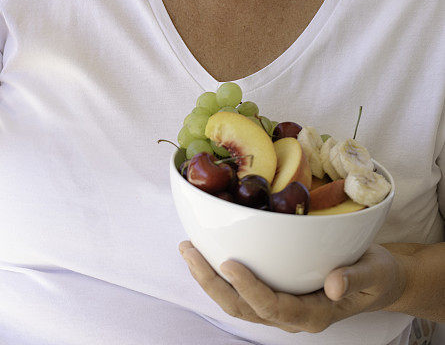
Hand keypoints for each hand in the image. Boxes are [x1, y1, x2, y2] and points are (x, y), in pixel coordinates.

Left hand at [178, 241, 406, 333]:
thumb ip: (354, 278)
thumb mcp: (374, 273)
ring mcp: (280, 307)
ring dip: (208, 278)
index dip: (249, 288)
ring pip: (235, 302)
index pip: (274, 307)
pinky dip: (219, 275)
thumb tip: (332, 283)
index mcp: (313, 315)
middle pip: (243, 308)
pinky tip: (205, 252)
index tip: (229, 263)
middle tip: (189, 250)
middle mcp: (291, 316)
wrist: (377, 279)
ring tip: (188, 249)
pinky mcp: (274, 293)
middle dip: (212, 282)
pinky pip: (240, 292)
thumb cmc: (375, 274)